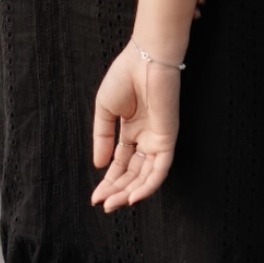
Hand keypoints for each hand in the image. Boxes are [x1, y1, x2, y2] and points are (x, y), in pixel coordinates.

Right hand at [91, 41, 180, 208]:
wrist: (145, 58)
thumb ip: (101, 138)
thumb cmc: (125, 76)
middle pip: (132, 173)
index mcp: (131, 130)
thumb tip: (99, 166)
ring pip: (146, 176)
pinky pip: (160, 168)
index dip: (108, 181)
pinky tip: (134, 196)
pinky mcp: (167, 138)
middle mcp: (145, 138)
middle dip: (117, 190)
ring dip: (130, 192)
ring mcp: (157, 139)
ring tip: (114, 204)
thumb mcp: (104, 110)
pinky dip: (149, 184)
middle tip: (103, 204)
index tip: (96, 197)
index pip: (120, 163)